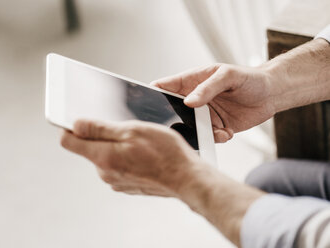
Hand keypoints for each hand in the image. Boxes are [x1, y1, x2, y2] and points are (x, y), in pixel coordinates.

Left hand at [60, 119, 263, 246]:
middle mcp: (105, 172)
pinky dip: (126, 157)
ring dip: (116, 146)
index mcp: (103, 157)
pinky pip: (118, 165)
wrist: (186, 178)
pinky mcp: (126, 184)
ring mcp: (116, 180)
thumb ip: (100, 129)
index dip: (70, 127)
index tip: (76, 119)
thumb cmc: (165, 153)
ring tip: (139, 142)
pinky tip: (143, 154)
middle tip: (124, 128)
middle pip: (89, 147)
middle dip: (101, 135)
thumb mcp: (132, 131)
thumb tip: (76, 125)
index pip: (68, 141)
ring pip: (106, 155)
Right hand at [151, 64, 275, 142]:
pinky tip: (228, 132)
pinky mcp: (216, 128)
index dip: (152, 93)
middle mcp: (195, 100)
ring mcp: (204, 115)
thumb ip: (208, 87)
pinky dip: (215, 138)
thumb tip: (188, 102)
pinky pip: (207, 138)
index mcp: (192, 82)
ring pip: (190, 128)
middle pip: (173, 111)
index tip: (144, 102)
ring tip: (217, 130)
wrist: (273, 94)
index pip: (165, 86)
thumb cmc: (250, 78)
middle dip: (173, 121)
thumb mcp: (228, 76)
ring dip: (198, 133)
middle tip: (180, 127)